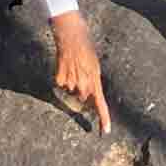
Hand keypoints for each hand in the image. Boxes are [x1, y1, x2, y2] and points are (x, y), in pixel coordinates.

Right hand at [50, 12, 110, 133]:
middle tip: (81, 72)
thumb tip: (87, 93)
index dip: (103, 118)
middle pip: (83, 96)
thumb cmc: (85, 46)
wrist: (70, 34)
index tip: (104, 131)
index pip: (100, 103)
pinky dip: (62, 77)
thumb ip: (92, 80)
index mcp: (95, 79)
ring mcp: (71, 81)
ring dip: (72, 81)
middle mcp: (84, 83)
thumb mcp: (94, 64)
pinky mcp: (60, 79)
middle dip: (83, 90)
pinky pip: (61, 84)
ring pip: (71, 89)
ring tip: (73, 65)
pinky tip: (65, 66)